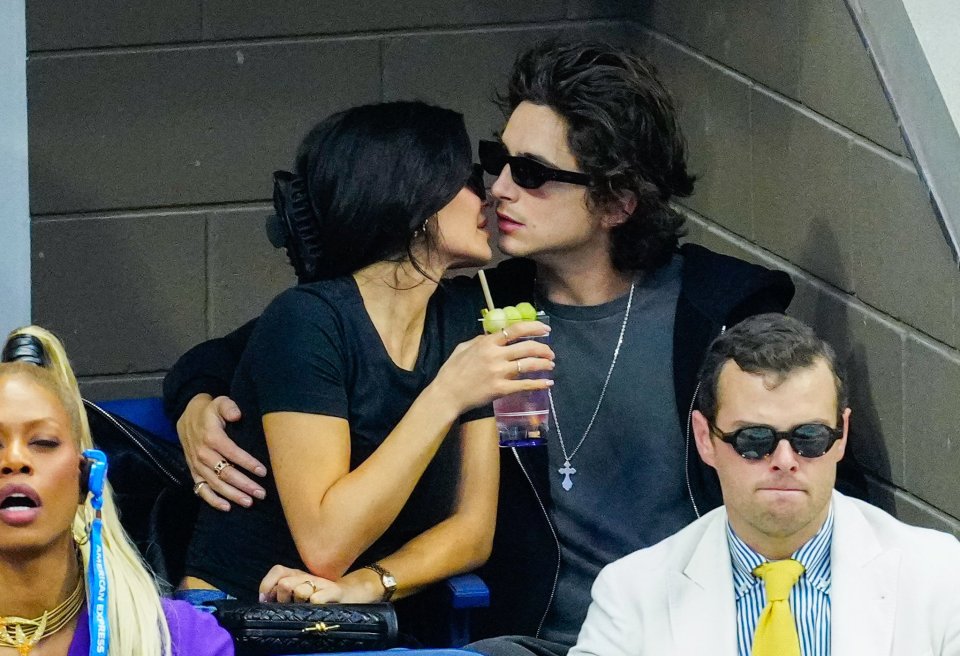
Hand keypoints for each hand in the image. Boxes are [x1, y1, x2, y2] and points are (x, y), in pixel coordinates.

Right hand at [178, 393, 266, 510]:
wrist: (187, 416)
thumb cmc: (210, 411)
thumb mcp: (220, 402)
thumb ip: (229, 406)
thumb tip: (237, 415)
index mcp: (211, 437)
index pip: (232, 453)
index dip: (247, 463)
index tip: (263, 472)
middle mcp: (203, 454)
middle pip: (225, 473)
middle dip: (244, 485)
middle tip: (261, 493)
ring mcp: (197, 465)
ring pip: (215, 484)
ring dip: (232, 495)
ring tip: (249, 502)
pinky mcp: (193, 472)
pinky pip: (201, 489)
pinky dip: (212, 500)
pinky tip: (226, 507)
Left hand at [259, 565, 343, 603]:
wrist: (348, 595)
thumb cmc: (317, 597)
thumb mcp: (296, 594)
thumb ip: (279, 593)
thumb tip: (264, 599)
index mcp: (296, 575)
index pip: (278, 571)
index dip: (267, 584)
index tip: (265, 600)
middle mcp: (307, 576)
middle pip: (285, 583)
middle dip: (283, 599)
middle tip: (290, 606)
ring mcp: (321, 583)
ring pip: (300, 591)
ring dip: (299, 603)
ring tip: (305, 607)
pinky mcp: (335, 591)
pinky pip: (316, 599)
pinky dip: (313, 605)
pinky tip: (316, 608)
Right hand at [431, 320, 554, 414]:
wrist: (446, 394)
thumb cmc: (452, 371)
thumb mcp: (463, 348)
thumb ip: (480, 340)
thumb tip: (494, 336)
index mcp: (487, 343)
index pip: (515, 330)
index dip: (534, 327)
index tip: (545, 329)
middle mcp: (495, 355)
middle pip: (527, 347)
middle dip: (543, 348)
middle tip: (550, 352)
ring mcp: (499, 373)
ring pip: (529, 365)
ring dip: (544, 364)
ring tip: (550, 365)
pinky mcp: (501, 389)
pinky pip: (524, 385)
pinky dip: (539, 383)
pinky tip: (548, 383)